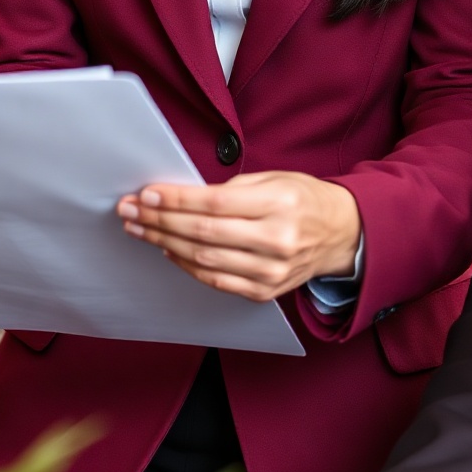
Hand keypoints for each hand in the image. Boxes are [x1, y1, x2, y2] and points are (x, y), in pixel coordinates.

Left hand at [117, 169, 358, 300]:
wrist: (342, 235)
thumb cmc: (304, 200)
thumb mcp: (275, 179)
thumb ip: (231, 189)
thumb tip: (182, 197)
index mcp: (279, 205)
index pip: (214, 204)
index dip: (176, 201)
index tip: (146, 194)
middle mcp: (276, 240)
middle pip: (204, 234)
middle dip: (159, 222)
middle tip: (129, 211)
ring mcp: (271, 271)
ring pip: (204, 260)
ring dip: (165, 243)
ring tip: (139, 230)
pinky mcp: (265, 291)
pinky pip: (216, 281)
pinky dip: (188, 266)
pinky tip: (168, 250)